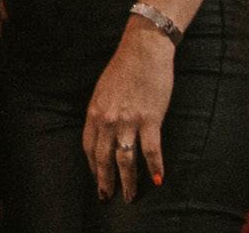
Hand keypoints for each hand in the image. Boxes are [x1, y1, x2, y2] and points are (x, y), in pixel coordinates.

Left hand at [83, 23, 173, 200]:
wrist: (143, 51)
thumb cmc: (124, 69)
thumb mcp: (103, 90)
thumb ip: (102, 112)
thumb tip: (104, 132)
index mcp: (94, 111)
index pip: (89, 146)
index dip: (92, 165)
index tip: (96, 178)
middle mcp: (108, 119)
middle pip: (104, 157)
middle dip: (105, 180)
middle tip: (107, 197)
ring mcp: (128, 120)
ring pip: (125, 159)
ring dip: (128, 181)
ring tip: (129, 196)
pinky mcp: (150, 119)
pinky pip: (151, 150)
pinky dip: (156, 167)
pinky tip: (159, 180)